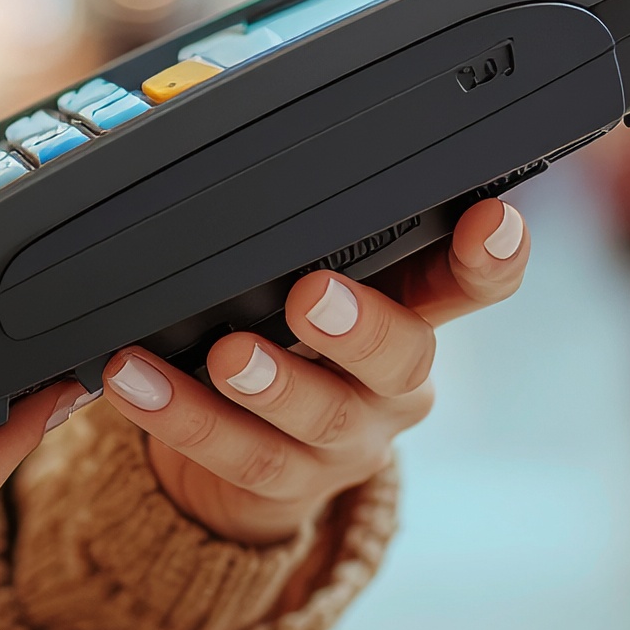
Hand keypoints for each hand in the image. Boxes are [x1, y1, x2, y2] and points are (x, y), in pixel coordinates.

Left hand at [99, 196, 530, 545]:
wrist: (250, 458)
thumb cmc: (284, 335)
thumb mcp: (306, 274)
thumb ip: (309, 231)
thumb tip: (258, 145)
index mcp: (410, 311)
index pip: (471, 283)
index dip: (492, 256)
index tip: (489, 220)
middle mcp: (393, 382)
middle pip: (405, 359)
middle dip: (362, 327)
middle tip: (313, 294)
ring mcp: (346, 440)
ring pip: (323, 418)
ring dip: (271, 383)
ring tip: (228, 354)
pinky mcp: (288, 485)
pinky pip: (240, 457)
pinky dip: (183, 417)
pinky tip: (137, 381)